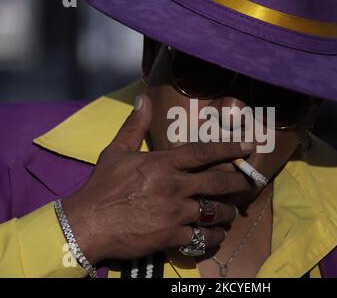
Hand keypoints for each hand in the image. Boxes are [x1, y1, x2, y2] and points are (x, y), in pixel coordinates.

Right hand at [61, 92, 252, 264]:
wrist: (87, 223)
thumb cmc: (101, 187)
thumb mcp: (115, 151)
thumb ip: (134, 126)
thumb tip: (143, 98)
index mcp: (163, 163)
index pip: (204, 151)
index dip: (230, 147)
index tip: (249, 146)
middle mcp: (174, 186)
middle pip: (218, 182)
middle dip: (238, 183)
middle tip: (249, 184)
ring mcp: (175, 212)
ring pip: (215, 212)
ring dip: (228, 213)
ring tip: (231, 214)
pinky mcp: (171, 236)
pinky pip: (202, 237)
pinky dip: (213, 238)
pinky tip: (216, 236)